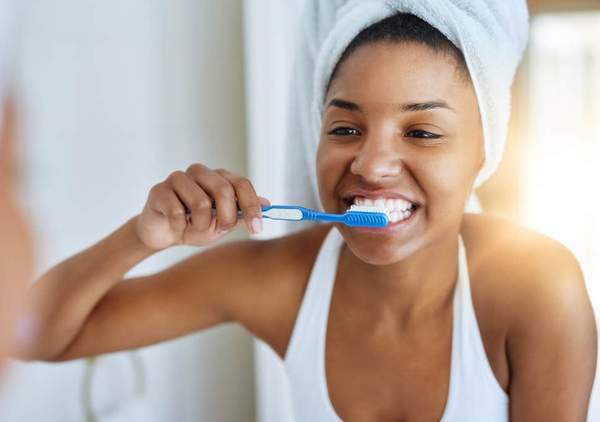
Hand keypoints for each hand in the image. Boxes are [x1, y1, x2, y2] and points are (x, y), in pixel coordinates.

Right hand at [135, 164, 269, 249]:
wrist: (164, 234)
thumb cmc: (195, 226)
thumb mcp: (223, 223)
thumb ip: (242, 213)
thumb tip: (267, 204)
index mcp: (219, 178)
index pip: (242, 184)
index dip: (252, 207)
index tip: (256, 229)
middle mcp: (200, 172)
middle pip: (223, 190)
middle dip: (226, 217)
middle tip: (220, 230)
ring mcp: (179, 178)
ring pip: (201, 202)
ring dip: (200, 224)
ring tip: (193, 228)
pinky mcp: (159, 190)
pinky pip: (177, 212)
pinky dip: (180, 226)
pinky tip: (176, 226)